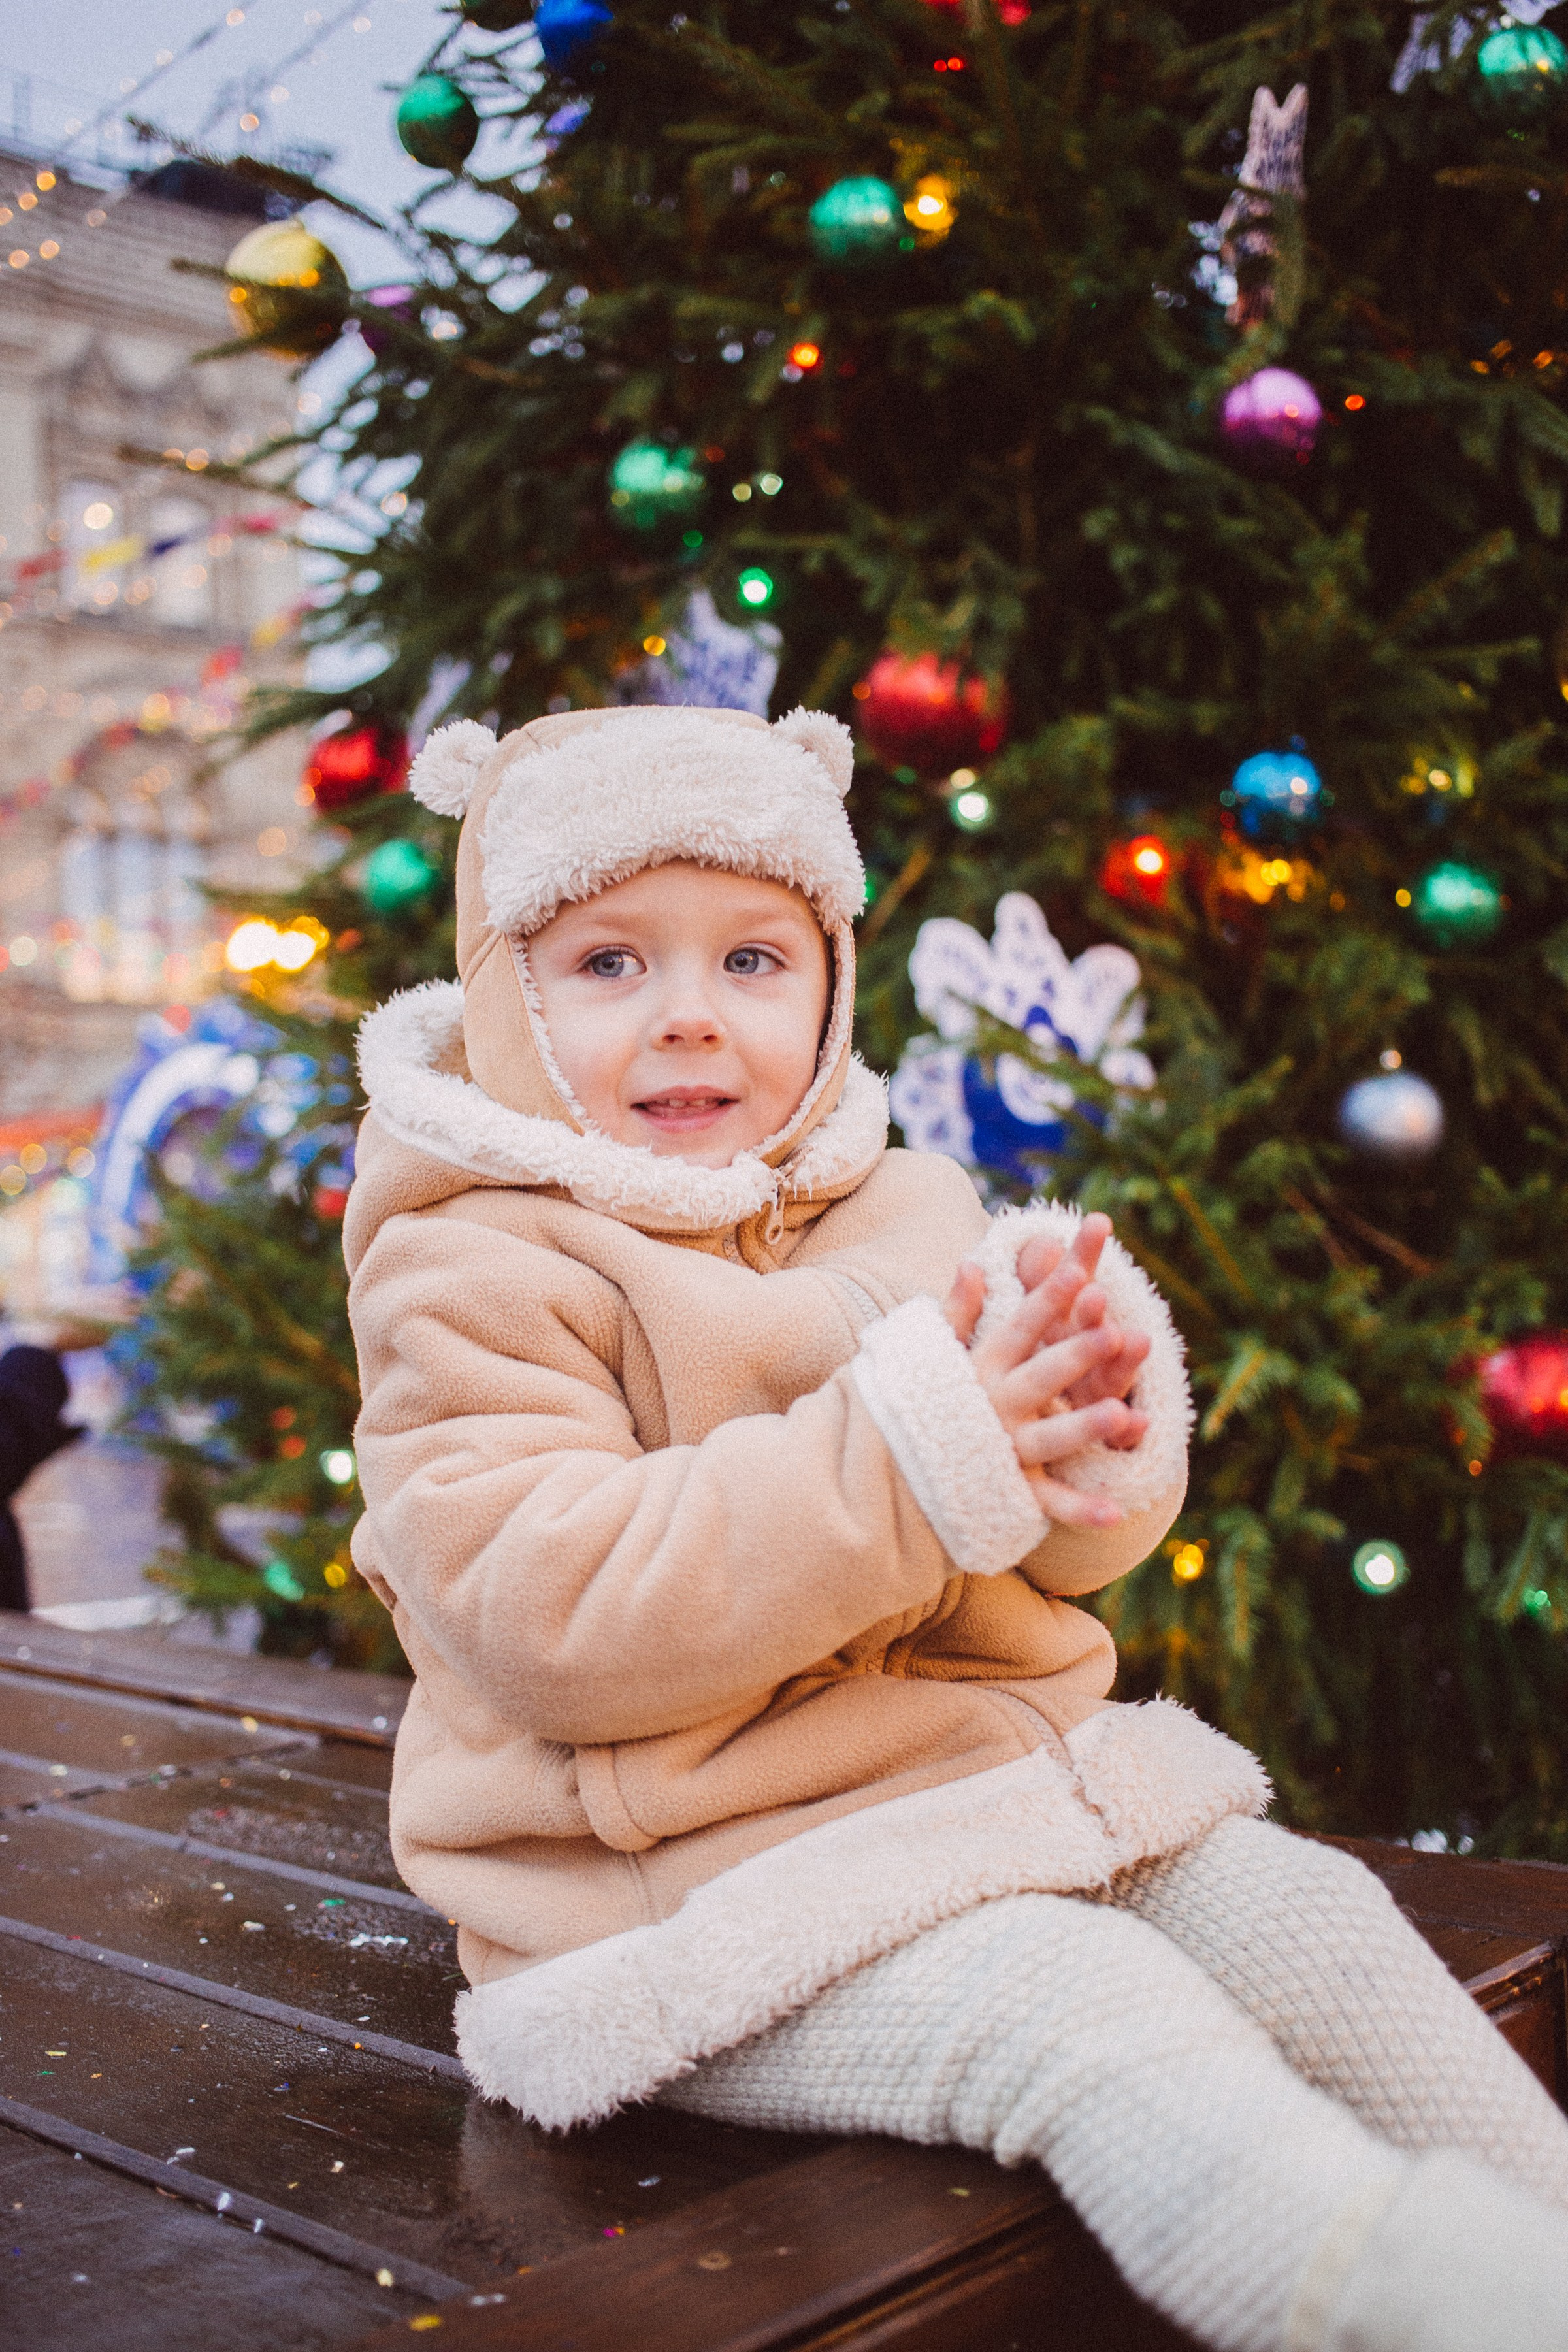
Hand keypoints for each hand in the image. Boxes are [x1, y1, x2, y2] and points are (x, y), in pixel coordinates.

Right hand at [942, 1213, 1148, 1526]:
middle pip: (1041, 1377)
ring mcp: (1004, 1451)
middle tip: (1112, 1332)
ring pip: (1049, 1438)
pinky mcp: (1012, 1492)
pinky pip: (1048, 1503)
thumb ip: (958, 1311)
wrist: (888, 1473)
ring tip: (1123, 1413)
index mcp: (983, 1368)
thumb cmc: (921, 1402)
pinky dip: (1080, 1511)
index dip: (1049, 1300)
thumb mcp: (935, 1353)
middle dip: (1075, 1355)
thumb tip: (974, 1263)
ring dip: (1083, 1427)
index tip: (1079, 1270)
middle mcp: (995, 1407)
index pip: (1021, 1327)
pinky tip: (1117, 1512)